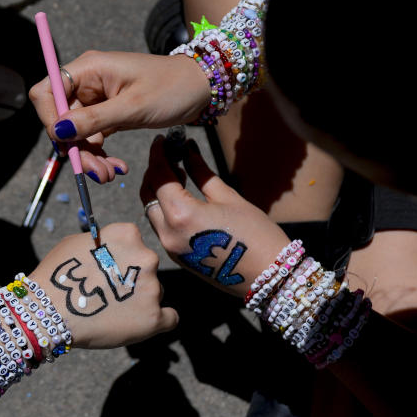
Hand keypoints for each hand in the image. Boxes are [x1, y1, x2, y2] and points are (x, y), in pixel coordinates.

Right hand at [28, 51, 209, 182]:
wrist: (200, 89)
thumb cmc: (171, 88)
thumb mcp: (134, 107)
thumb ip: (95, 119)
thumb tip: (59, 131)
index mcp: (89, 69)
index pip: (47, 91)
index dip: (49, 118)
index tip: (66, 143)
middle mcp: (87, 82)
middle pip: (61, 119)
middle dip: (75, 148)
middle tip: (96, 172)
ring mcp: (96, 99)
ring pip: (76, 133)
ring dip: (89, 156)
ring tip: (110, 174)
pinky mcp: (107, 113)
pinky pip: (92, 137)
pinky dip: (100, 154)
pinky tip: (116, 167)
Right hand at [28, 223, 177, 348]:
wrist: (48, 311)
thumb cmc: (58, 276)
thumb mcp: (76, 242)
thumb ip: (104, 242)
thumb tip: (113, 249)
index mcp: (128, 234)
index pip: (136, 245)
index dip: (122, 258)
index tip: (109, 270)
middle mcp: (146, 257)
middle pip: (148, 269)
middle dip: (133, 279)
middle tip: (110, 293)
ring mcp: (152, 288)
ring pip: (155, 293)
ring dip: (140, 300)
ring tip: (113, 311)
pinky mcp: (153, 318)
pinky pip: (169, 318)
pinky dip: (158, 320)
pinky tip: (141, 323)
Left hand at [140, 136, 290, 296]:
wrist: (267, 276)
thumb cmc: (255, 233)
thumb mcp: (228, 197)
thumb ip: (201, 172)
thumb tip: (187, 150)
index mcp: (180, 214)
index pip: (158, 176)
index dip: (158, 155)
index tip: (162, 140)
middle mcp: (168, 233)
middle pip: (148, 194)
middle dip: (155, 171)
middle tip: (169, 154)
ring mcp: (170, 248)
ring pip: (152, 211)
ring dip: (158, 190)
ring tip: (177, 173)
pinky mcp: (176, 257)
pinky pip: (161, 226)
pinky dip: (165, 208)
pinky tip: (181, 196)